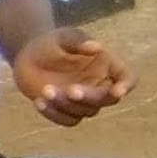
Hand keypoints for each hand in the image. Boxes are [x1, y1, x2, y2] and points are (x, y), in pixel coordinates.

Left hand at [11, 27, 132, 124]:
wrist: (29, 56)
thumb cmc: (52, 43)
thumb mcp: (63, 37)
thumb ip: (78, 41)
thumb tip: (97, 47)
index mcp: (108, 66)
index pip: (127, 78)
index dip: (126, 85)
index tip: (117, 91)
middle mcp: (100, 86)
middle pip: (107, 99)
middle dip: (91, 97)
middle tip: (70, 89)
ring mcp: (84, 101)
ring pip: (86, 112)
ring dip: (67, 104)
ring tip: (46, 90)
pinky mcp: (67, 111)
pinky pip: (68, 120)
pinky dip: (55, 114)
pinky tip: (39, 102)